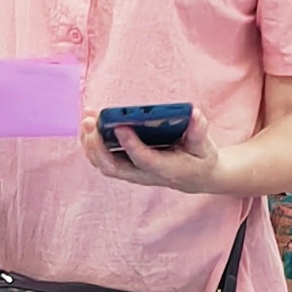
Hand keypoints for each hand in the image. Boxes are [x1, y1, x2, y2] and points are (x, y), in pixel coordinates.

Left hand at [84, 112, 225, 192]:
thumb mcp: (205, 146)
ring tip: (86, 119)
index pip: (143, 159)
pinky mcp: (126, 167)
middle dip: (97, 145)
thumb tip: (194, 114)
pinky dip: (93, 144)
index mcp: (165, 169)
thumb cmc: (199, 158)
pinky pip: (104, 160)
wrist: (196, 177)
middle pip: (113, 167)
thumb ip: (199, 132)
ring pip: (104, 165)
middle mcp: (144, 174)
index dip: (130, 144)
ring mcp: (133, 173)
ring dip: (91, 144)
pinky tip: (90, 125)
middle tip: (89, 121)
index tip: (120, 125)